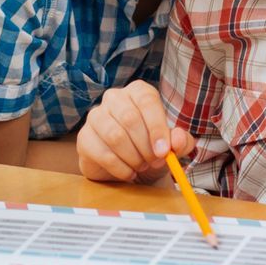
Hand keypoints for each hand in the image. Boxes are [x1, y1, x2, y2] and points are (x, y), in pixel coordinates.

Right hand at [77, 82, 192, 182]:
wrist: (130, 170)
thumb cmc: (151, 150)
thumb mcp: (172, 147)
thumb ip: (181, 141)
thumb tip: (177, 140)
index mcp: (138, 92)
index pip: (147, 101)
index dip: (157, 127)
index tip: (164, 151)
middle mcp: (114, 98)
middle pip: (130, 119)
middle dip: (146, 146)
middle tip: (154, 162)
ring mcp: (95, 116)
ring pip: (115, 136)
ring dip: (133, 158)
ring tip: (141, 166)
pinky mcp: (84, 137)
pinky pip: (103, 153)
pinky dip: (120, 168)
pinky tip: (129, 172)